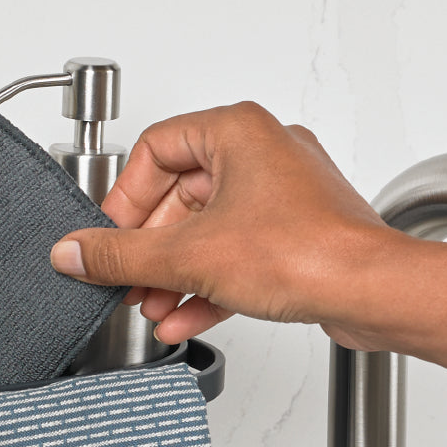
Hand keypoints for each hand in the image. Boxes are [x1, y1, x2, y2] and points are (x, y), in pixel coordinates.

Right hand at [50, 102, 398, 346]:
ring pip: (208, 230)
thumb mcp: (188, 255)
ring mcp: (283, 196)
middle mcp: (263, 154)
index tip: (108, 237)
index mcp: (237, 131)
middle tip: (125, 278)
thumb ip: (120, 256)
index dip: (123, 199)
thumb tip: (74, 253)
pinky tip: (184, 315)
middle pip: (179, 196)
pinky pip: (236, 254)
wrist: (371, 293)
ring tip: (151, 304)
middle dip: (149, 248)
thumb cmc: (308, 253)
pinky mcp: (297, 236)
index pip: (154, 150)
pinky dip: (208, 284)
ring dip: (174, 273)